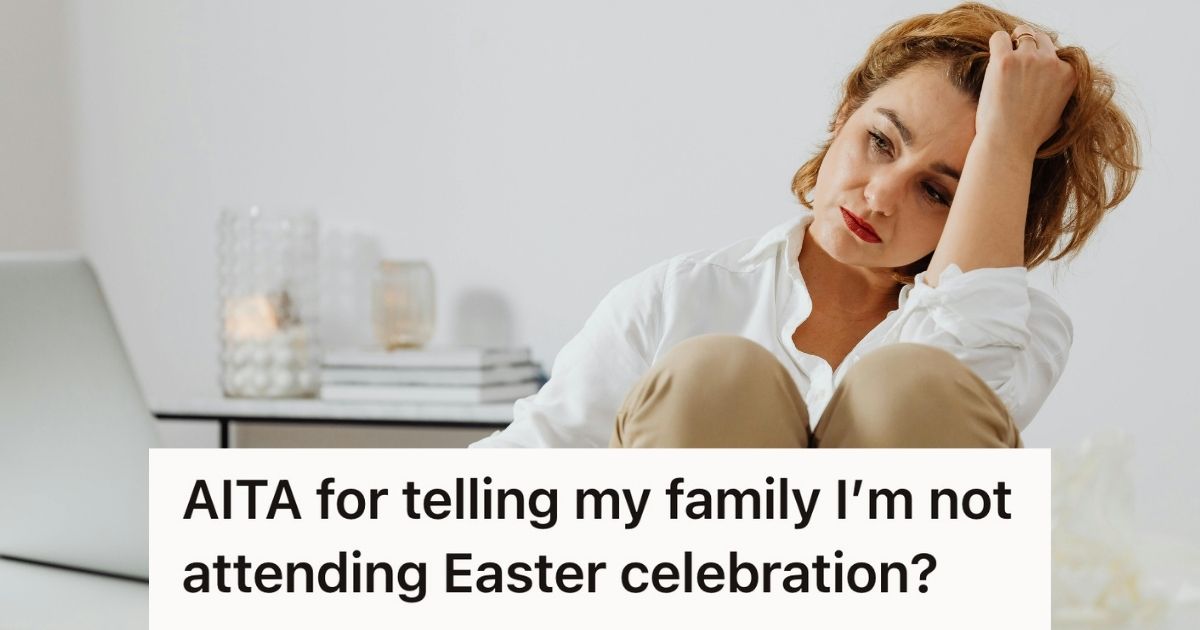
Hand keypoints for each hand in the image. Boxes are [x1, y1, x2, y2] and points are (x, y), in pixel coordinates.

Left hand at [976, 26, 1077, 157]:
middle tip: (1014, 68)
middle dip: (1028, 49)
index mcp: (1070, 73)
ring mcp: (1028, 59)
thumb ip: (1062, 94)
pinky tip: (992, 61)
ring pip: (1022, 33)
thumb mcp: (1060, 115)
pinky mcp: (1005, 61)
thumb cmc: (1029, 136)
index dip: (1041, 61)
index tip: (1029, 75)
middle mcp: (1052, 62)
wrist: (1008, 144)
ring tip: (1003, 67)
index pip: (1056, 52)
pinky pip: (1000, 37)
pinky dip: (996, 44)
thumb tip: (1056, 85)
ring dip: (1012, 45)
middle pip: (1040, 39)